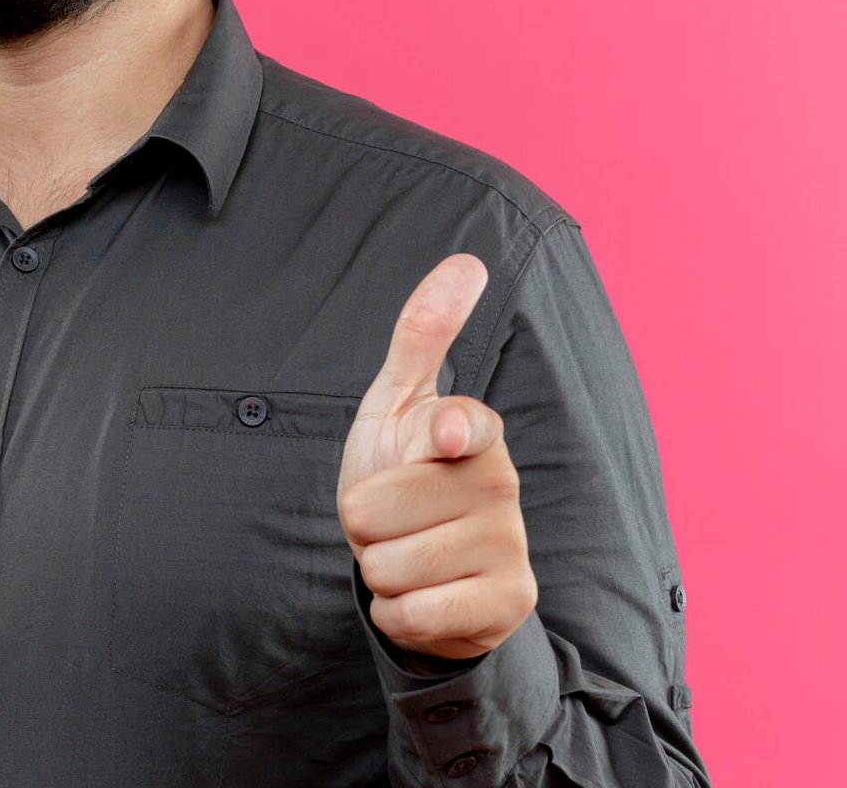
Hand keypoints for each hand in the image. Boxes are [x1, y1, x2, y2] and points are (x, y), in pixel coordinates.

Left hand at [337, 253, 536, 661]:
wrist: (431, 566)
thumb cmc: (406, 472)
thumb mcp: (399, 402)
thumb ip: (423, 334)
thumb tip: (468, 261)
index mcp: (476, 431)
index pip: (456, 423)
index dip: (439, 434)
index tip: (438, 439)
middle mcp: (502, 485)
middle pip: (373, 511)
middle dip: (363, 521)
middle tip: (393, 516)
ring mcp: (511, 548)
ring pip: (386, 566)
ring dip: (379, 566)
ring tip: (408, 551)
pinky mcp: (508, 605)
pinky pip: (409, 613)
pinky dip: (397, 610)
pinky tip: (424, 593)